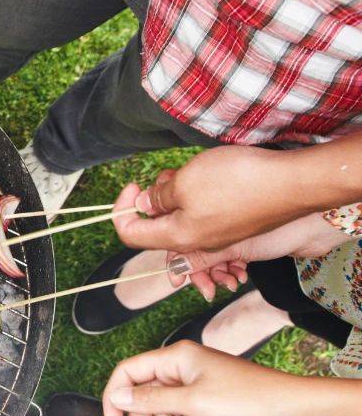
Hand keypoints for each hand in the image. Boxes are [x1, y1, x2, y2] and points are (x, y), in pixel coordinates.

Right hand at [102, 341, 305, 415]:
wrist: (291, 410)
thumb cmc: (245, 399)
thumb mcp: (192, 403)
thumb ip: (150, 400)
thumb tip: (116, 397)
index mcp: (175, 358)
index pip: (129, 371)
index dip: (114, 395)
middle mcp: (181, 369)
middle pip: (145, 397)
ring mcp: (194, 386)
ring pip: (164, 413)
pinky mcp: (207, 403)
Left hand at [111, 146, 304, 252]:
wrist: (293, 182)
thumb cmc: (238, 181)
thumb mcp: (185, 182)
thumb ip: (159, 197)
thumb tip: (145, 205)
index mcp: (179, 237)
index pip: (130, 235)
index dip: (121, 210)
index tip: (133, 185)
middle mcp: (197, 242)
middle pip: (157, 225)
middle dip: (153, 198)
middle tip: (168, 175)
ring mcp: (218, 234)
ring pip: (181, 216)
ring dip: (177, 193)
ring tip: (190, 172)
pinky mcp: (235, 223)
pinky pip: (203, 213)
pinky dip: (196, 195)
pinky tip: (207, 176)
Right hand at [168, 211, 353, 300]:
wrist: (313, 228)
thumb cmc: (276, 229)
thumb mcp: (232, 249)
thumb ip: (201, 257)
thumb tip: (175, 268)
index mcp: (208, 219)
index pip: (181, 242)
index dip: (177, 263)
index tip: (178, 282)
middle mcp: (218, 226)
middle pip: (196, 253)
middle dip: (201, 274)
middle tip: (210, 291)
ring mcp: (233, 234)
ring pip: (214, 259)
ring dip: (218, 275)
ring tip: (231, 284)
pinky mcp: (248, 243)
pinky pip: (230, 260)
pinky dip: (232, 271)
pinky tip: (241, 277)